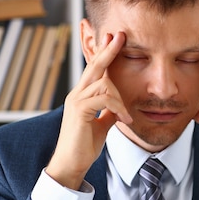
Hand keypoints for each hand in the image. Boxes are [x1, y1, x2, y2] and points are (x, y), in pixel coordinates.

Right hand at [46, 32, 131, 189]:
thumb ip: (109, 112)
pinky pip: (103, 99)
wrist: (71, 164)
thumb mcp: (102, 125)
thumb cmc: (84, 145)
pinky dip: (118, 108)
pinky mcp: (79, 111)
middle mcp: (77, 94)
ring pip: (104, 84)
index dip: (105, 54)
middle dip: (108, 50)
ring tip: (127, 117)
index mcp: (82, 95)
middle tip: (120, 35)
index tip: (116, 40)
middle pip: (95, 66)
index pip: (95, 70)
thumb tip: (119, 106)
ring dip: (121, 100)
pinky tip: (125, 120)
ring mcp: (76, 101)